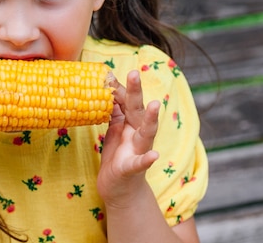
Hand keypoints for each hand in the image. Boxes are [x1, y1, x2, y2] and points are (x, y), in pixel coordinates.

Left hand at [97, 70, 159, 203]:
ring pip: (146, 133)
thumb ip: (114, 111)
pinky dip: (147, 159)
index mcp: (130, 124)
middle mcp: (137, 135)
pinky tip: (154, 156)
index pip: (126, 102)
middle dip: (136, 92)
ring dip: (150, 119)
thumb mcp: (114, 130)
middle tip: (134, 72)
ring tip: (154, 105)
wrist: (119, 190)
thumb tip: (108, 88)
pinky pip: (140, 164)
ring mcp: (137, 151)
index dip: (119, 88)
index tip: (108, 74)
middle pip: (137, 110)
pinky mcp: (132, 170)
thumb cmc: (118, 156)